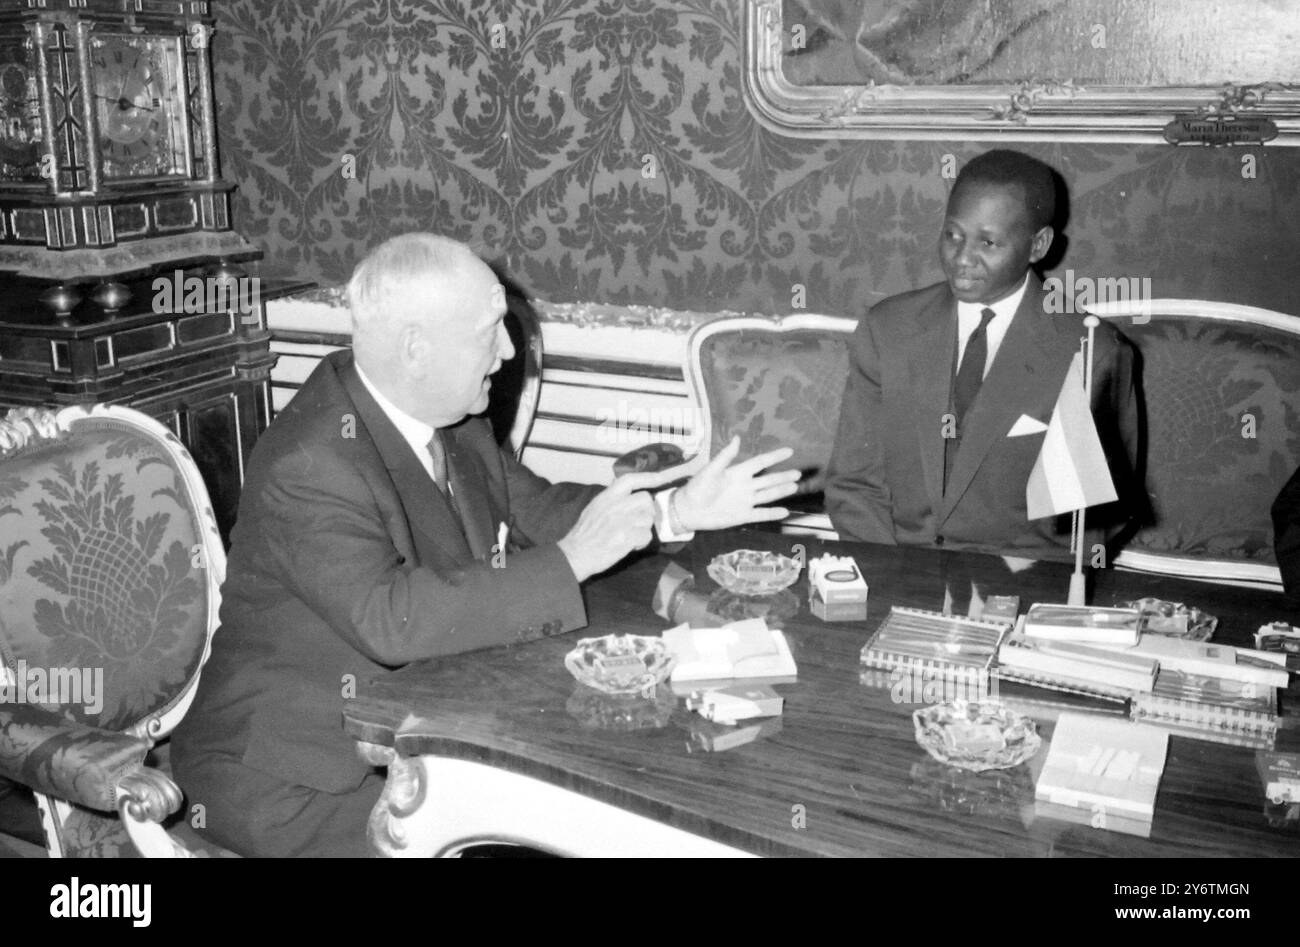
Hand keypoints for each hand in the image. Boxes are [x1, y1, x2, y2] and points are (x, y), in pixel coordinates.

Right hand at [557, 466, 683, 581]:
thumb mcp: (594, 508)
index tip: (663, 477)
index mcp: (606, 497)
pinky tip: (631, 546)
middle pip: (645, 499)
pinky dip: (641, 543)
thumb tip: (629, 493)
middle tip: (637, 523)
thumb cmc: (584, 534)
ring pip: (648, 519)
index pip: (630, 479)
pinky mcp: (626, 537)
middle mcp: (614, 505)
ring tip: (631, 536)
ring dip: (643, 529)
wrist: (574, 555)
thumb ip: (611, 499)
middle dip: (646, 511)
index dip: (649, 477)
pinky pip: (647, 536)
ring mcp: (621, 521)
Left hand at [672, 436, 800, 530]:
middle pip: (768, 480)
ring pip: (768, 495)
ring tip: (795, 486)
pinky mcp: (742, 515)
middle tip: (798, 473)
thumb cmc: (697, 487)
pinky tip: (784, 512)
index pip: (760, 463)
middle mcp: (745, 486)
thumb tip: (737, 438)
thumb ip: (725, 456)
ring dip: (781, 491)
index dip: (775, 457)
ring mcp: (745, 501)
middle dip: (783, 476)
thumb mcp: (711, 470)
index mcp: (738, 472)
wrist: (688, 510)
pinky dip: (772, 513)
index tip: (789, 451)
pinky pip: (760, 514)